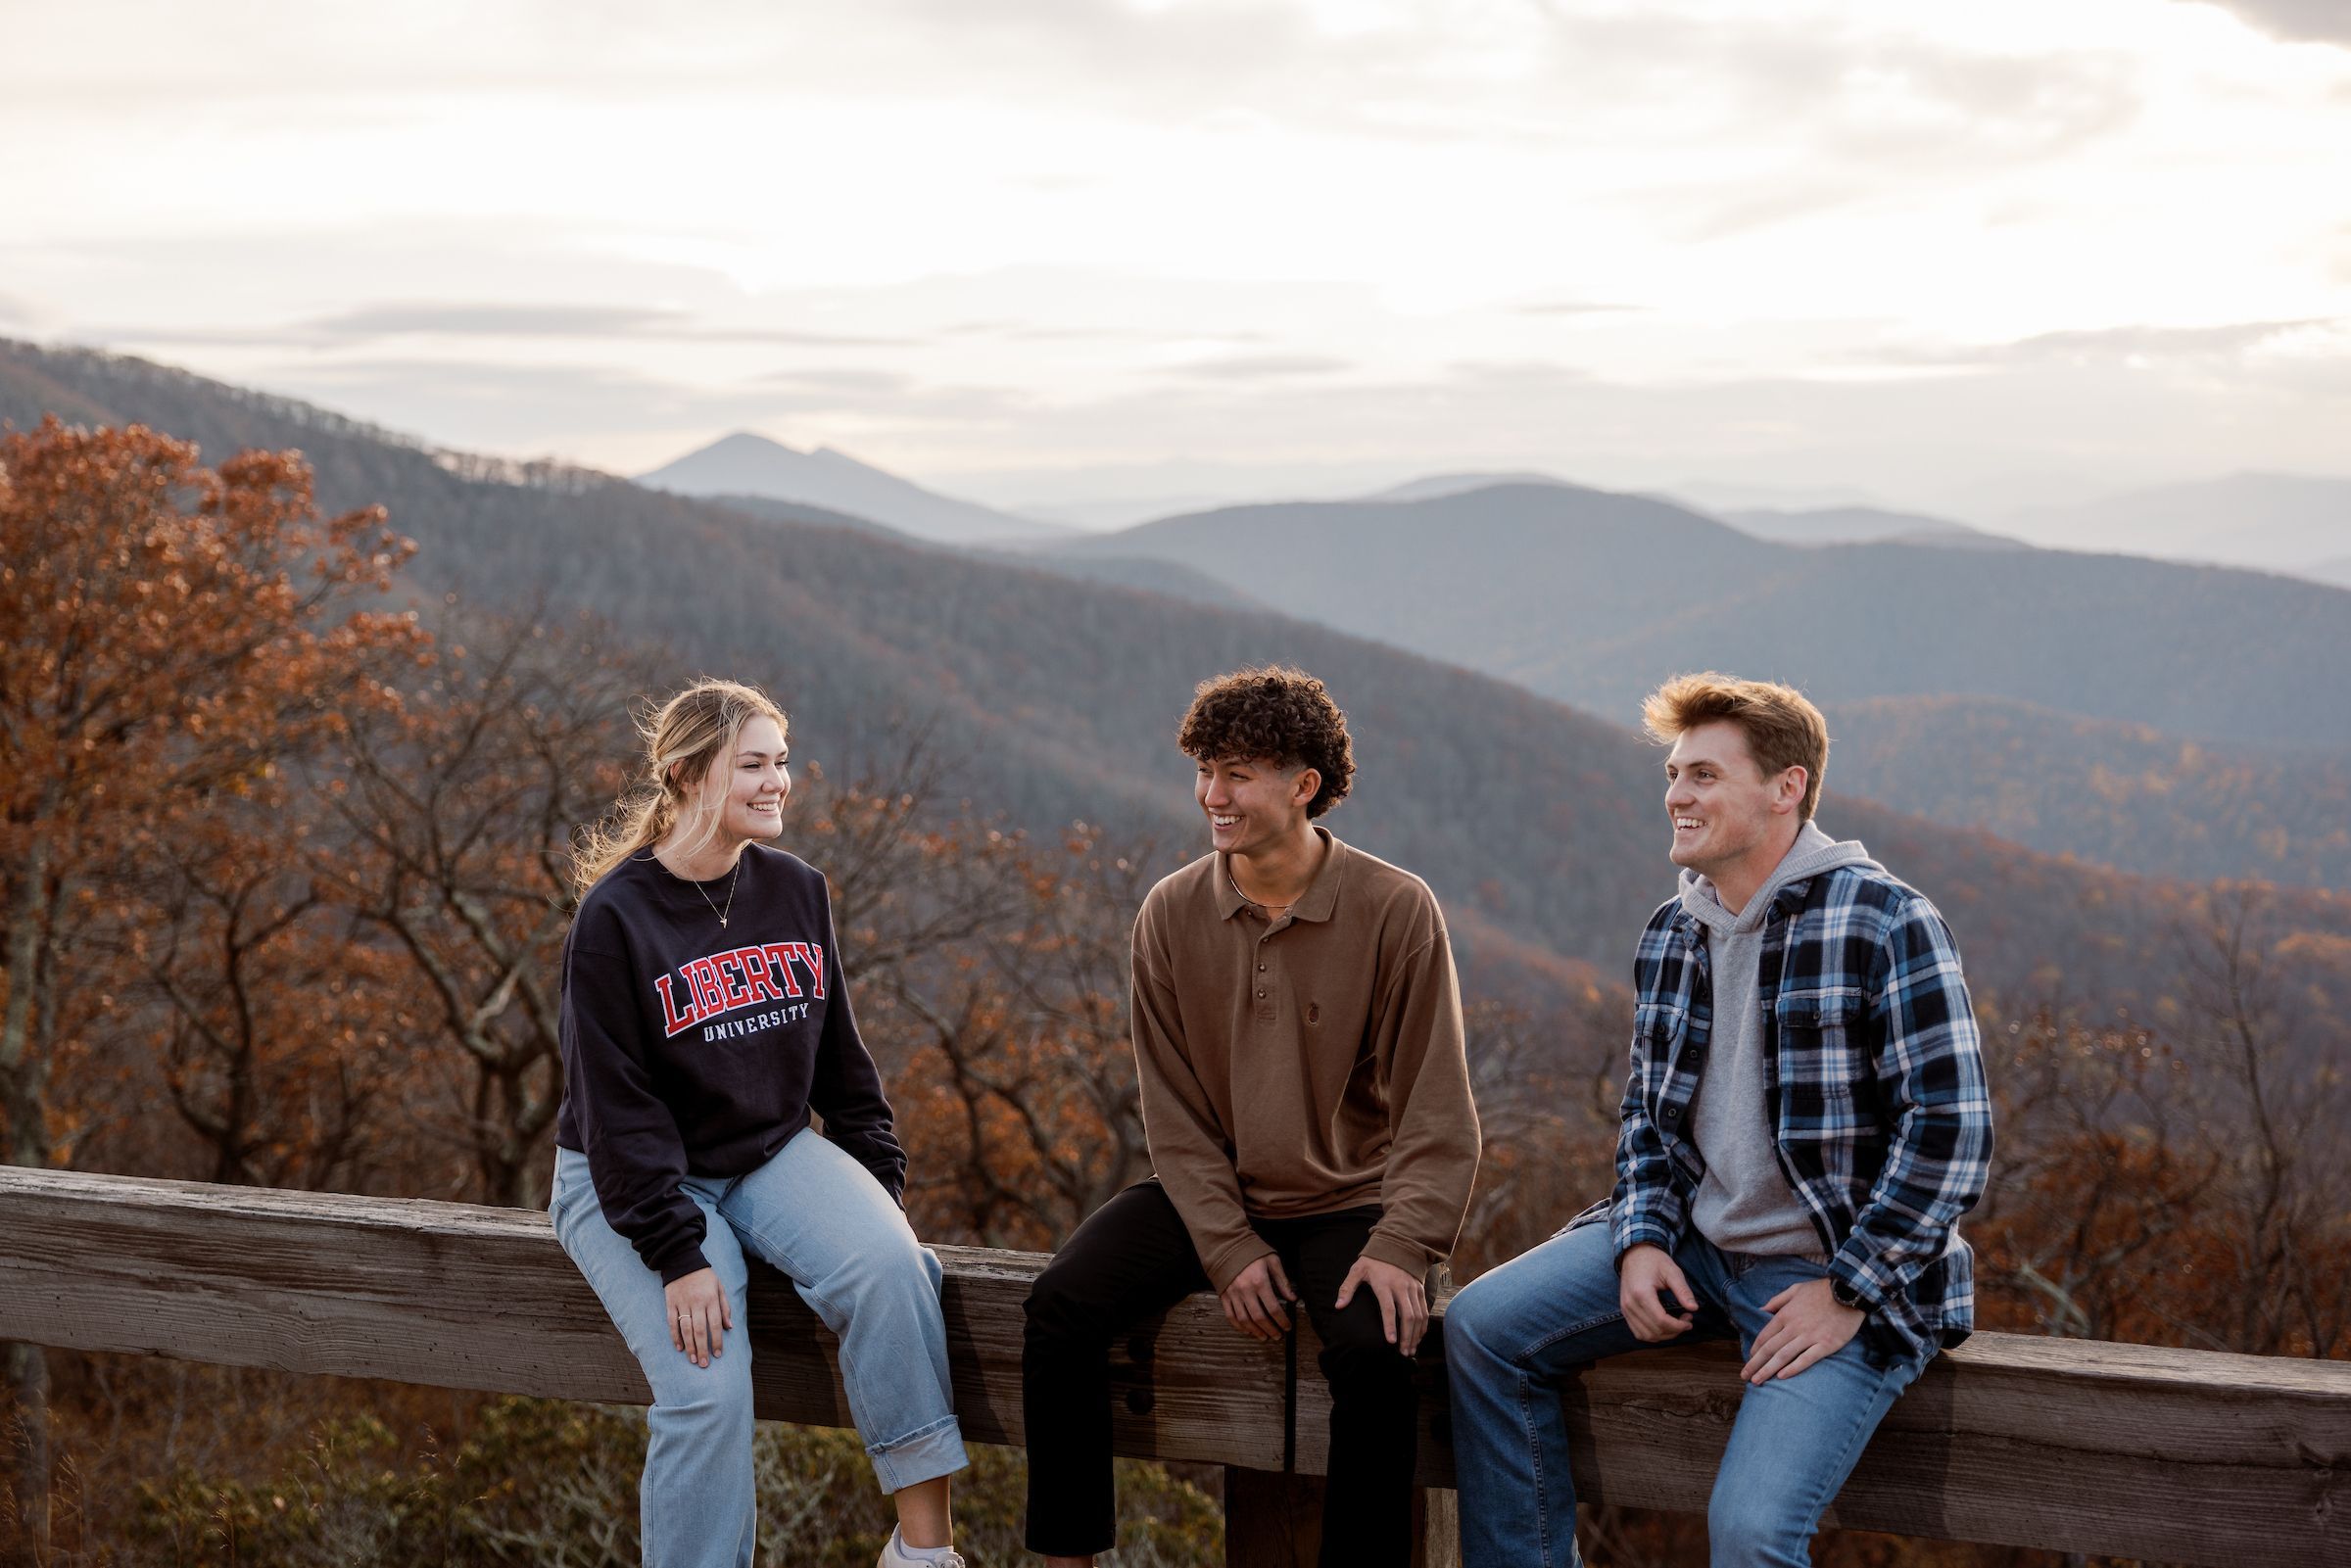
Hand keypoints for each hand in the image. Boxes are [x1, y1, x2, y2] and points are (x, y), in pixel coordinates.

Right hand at [665, 1267, 732, 1367]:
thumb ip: (725, 1307)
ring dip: (689, 1346)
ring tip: (693, 1359)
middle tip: (704, 1364)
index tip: (717, 1355)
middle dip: (703, 1348)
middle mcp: (697, 1302)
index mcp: (711, 1299)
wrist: (682, 1261)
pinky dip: (675, 1336)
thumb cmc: (705, 1276)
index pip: (714, 1324)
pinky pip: (672, 1323)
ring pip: (685, 1329)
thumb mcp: (719, 1287)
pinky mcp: (670, 1303)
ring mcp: (682, 1303)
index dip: (716, 1341)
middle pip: (699, 1330)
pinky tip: (679, 1348)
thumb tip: (729, 1327)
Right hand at [1219, 1254, 1295, 1340]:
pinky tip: (1247, 1331)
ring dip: (1256, 1331)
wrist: (1228, 1245)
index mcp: (1259, 1281)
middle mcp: (1245, 1290)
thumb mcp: (1272, 1261)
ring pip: (1245, 1320)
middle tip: (1278, 1336)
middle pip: (1259, 1318)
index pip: (1273, 1308)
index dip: (1282, 1321)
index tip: (1287, 1327)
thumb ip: (1282, 1281)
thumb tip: (1292, 1298)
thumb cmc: (1252, 1252)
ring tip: (1264, 1337)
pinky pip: (1231, 1316)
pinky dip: (1239, 1326)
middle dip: (1270, 1330)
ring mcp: (1233, 1294)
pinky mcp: (1224, 1296)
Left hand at [1334, 1256, 1428, 1356]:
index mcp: (1384, 1284)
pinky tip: (1418, 1337)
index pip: (1389, 1308)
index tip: (1390, 1342)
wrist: (1396, 1245)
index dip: (1389, 1326)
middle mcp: (1401, 1287)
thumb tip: (1338, 1307)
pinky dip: (1423, 1325)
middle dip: (1407, 1336)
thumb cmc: (1373, 1261)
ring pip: (1419, 1315)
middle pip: (1408, 1315)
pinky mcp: (1420, 1289)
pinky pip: (1424, 1310)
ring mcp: (1413, 1288)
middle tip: (1404, 1353)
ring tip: (1411, 1350)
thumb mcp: (1357, 1270)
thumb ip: (1347, 1288)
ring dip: (1416, 1334)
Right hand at [1618, 1243, 1697, 1341]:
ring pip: (1646, 1335)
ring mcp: (1625, 1309)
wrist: (1635, 1253)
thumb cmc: (1655, 1261)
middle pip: (1654, 1331)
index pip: (1661, 1321)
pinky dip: (1652, 1334)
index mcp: (1641, 1293)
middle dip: (1674, 1331)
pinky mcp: (1625, 1311)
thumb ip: (1683, 1290)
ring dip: (1664, 1335)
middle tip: (1686, 1320)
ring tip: (1676, 1324)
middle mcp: (1630, 1304)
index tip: (1690, 1320)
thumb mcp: (1672, 1271)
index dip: (1678, 1326)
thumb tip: (1694, 1308)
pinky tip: (1664, 1325)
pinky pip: (1638, 1332)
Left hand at [1741, 1277, 1862, 1383]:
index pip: (1765, 1336)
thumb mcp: (1796, 1289)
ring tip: (1757, 1381)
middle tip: (1745, 1376)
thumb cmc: (1822, 1290)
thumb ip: (1777, 1300)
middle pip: (1770, 1349)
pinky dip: (1793, 1368)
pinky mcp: (1826, 1345)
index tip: (1749, 1359)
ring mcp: (1810, 1337)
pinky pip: (1806, 1359)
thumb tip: (1761, 1309)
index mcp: (1785, 1314)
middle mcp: (1794, 1327)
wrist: (1849, 1291)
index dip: (1755, 1350)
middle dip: (1755, 1364)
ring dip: (1768, 1370)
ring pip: (1783, 1356)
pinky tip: (1781, 1377)